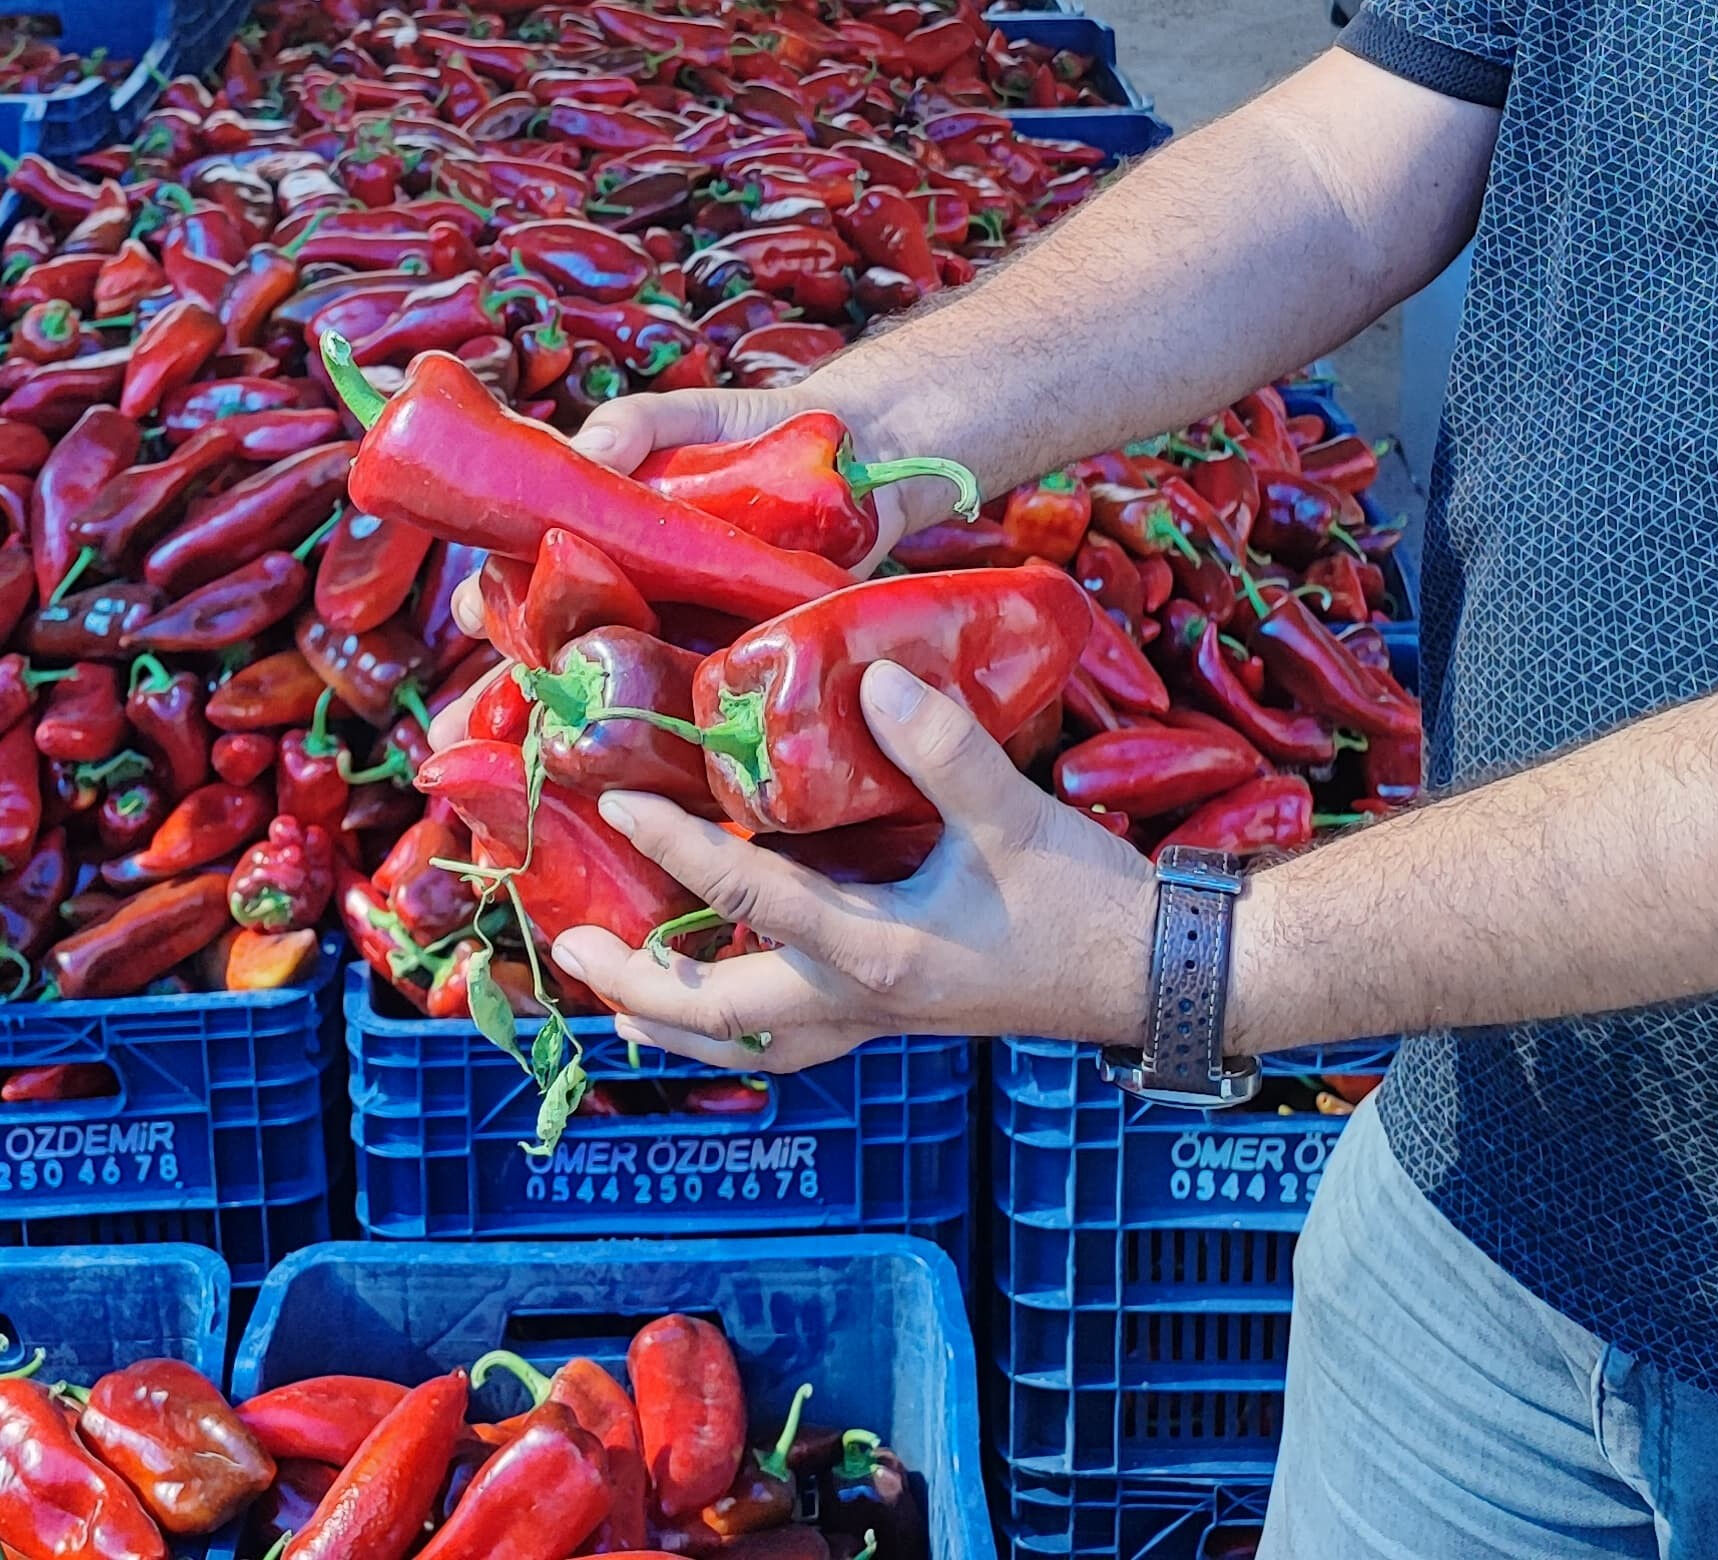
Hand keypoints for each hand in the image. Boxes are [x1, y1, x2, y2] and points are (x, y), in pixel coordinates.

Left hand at [546, 661, 1158, 1068]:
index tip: (618, 803)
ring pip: (749, 1041)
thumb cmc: (1083, 901)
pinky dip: (736, 1021)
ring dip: (674, 1022)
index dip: (675, 845)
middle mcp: (860, 999)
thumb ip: (943, 748)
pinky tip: (718, 992)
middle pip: (716, 1014)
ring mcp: (874, 1017)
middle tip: (569, 945)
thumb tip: (875, 676)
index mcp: (877, 952)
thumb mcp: (1013, 817)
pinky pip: (791, 1034)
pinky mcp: (894, 1013)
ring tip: (614, 996)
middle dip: (634, 986)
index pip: (745, 898)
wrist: (1149, 973)